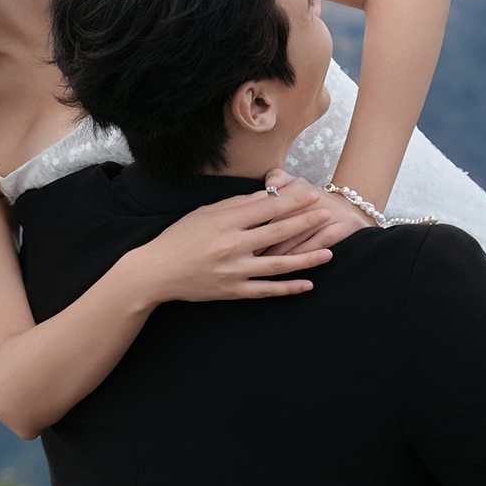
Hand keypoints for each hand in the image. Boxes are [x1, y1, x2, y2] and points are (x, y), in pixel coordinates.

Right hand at [126, 177, 355, 305]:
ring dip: (306, 258)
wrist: (157, 272)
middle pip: (277, 232)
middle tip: (328, 215)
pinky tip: (308, 284)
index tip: (312, 194)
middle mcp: (231, 245)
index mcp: (225, 222)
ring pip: (278, 264)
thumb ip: (236, 206)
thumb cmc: (180, 238)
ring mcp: (234, 271)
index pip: (266, 208)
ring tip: (329, 253)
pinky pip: (266, 291)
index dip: (292, 201)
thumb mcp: (204, 213)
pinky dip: (288, 288)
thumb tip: (265, 196)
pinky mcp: (233, 291)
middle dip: (305, 223)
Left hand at [254, 172, 375, 255]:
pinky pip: (317, 244)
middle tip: (244, 255)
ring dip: (279, 251)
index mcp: (297, 185)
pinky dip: (303, 255)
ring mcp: (329, 212)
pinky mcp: (343, 226)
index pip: (270, 205)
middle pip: (281, 222)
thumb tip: (265, 185)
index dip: (252, 223)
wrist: (354, 208)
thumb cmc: (314, 200)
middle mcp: (313, 197)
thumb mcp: (295, 183)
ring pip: (298, 235)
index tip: (236, 237)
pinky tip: (290, 265)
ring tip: (260, 264)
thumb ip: (277, 179)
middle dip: (261, 240)